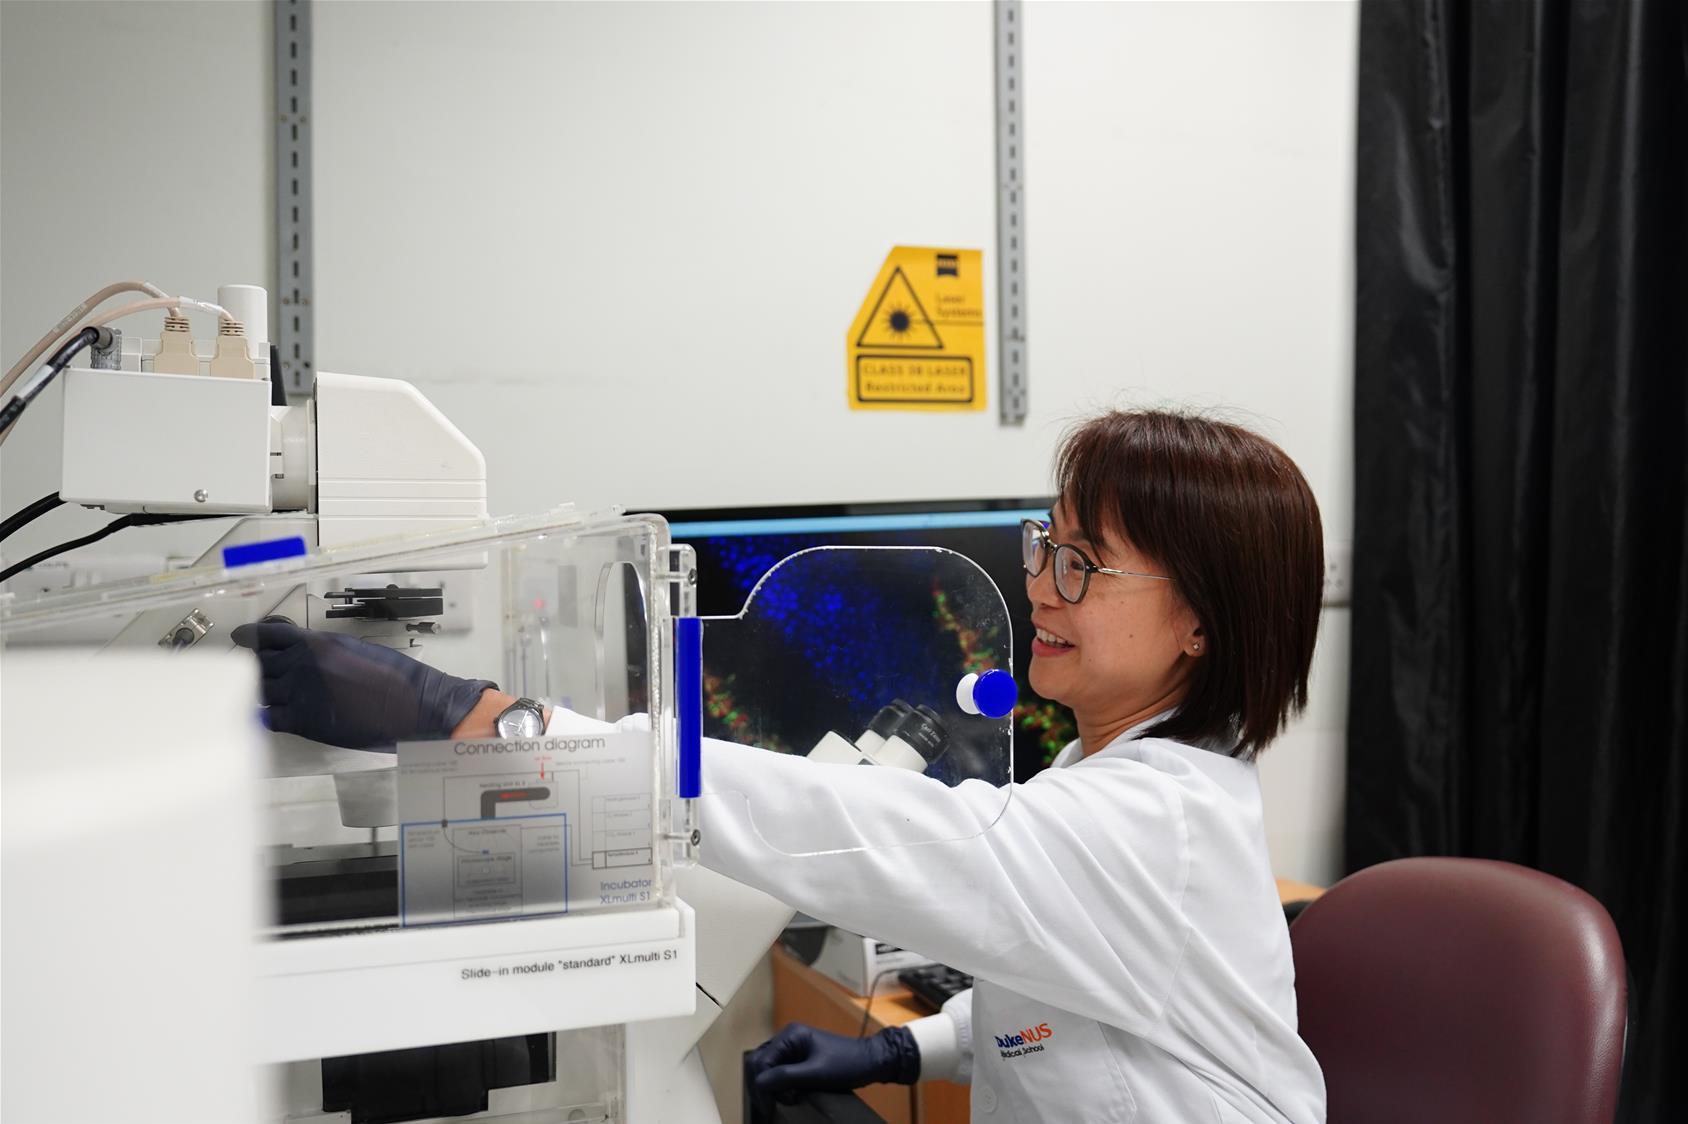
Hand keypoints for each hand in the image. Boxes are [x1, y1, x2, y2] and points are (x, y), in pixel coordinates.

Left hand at [231, 621, 495, 749]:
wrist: (412, 705)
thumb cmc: (393, 676)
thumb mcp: (354, 649)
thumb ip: (323, 650)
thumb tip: (300, 652)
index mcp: (316, 643)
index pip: (267, 635)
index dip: (249, 636)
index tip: (239, 638)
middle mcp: (301, 664)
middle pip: (258, 663)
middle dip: (252, 667)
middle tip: (251, 672)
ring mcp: (299, 693)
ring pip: (260, 691)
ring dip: (260, 694)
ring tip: (264, 697)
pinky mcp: (303, 721)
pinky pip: (268, 718)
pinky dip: (264, 718)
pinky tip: (267, 718)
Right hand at [745, 1023, 919, 1106]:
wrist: (871, 1061)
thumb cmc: (847, 1064)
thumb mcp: (815, 1073)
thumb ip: (785, 1077)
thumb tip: (759, 1083)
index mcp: (790, 1035)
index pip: (761, 1060)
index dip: (761, 1084)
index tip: (767, 1105)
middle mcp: (788, 1037)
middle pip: (761, 1062)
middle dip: (764, 1085)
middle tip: (771, 1106)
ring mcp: (794, 1046)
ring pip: (769, 1068)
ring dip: (772, 1086)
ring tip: (784, 1101)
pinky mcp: (800, 1057)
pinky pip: (781, 1071)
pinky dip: (781, 1085)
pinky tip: (790, 1097)